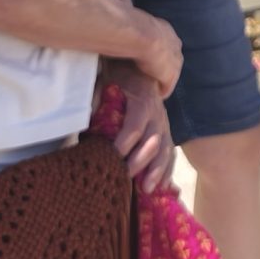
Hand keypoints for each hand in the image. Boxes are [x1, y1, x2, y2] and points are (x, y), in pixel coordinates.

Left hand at [102, 62, 177, 186]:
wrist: (141, 69)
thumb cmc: (119, 78)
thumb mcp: (106, 80)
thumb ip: (97, 96)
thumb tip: (89, 113)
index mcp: (142, 101)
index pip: (135, 124)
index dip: (125, 141)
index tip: (113, 156)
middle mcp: (157, 114)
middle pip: (153, 140)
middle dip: (141, 161)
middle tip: (126, 177)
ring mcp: (164, 124)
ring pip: (165, 149)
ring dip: (158, 171)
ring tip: (148, 189)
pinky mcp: (166, 133)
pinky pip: (170, 153)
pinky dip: (168, 170)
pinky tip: (163, 186)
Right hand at [131, 14, 182, 97]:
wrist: (137, 33)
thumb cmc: (127, 24)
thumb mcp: (130, 23)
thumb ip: (128, 27)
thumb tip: (112, 22)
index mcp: (165, 29)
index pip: (167, 42)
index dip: (160, 52)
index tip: (152, 59)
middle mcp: (174, 42)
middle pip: (174, 57)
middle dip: (167, 66)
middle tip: (156, 75)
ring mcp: (174, 58)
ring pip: (173, 72)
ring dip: (165, 79)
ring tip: (157, 87)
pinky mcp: (170, 73)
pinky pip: (168, 85)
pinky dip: (164, 90)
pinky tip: (159, 95)